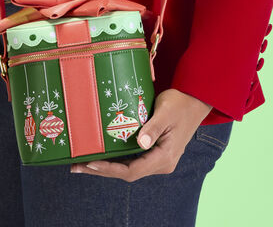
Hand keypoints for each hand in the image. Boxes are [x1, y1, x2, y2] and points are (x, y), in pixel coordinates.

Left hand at [70, 88, 212, 180]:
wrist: (195, 100)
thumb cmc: (180, 103)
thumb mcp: (166, 112)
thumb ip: (153, 127)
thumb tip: (141, 143)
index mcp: (165, 157)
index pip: (133, 170)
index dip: (110, 169)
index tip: (91, 163)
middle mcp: (162, 163)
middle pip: (128, 173)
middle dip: (102, 171)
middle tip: (77, 167)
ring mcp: (159, 159)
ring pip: (129, 168)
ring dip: (107, 167)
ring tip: (84, 163)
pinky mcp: (155, 152)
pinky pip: (133, 160)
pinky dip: (117, 160)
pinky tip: (103, 155)